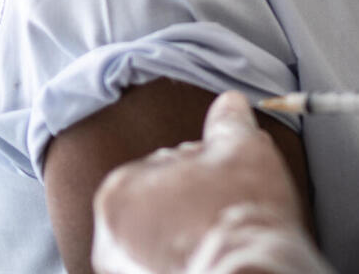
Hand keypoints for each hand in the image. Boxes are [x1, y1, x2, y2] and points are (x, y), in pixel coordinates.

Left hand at [92, 91, 330, 273]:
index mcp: (120, 190)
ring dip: (195, 236)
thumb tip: (229, 102)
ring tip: (225, 236)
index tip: (229, 184)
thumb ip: (229, 121)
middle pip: (165, 206)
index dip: (209, 169)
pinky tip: (217, 256)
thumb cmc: (238, 210)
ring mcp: (129, 272)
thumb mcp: (242, 148)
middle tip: (230, 212)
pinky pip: (173, 266)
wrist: (249, 272)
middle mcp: (109, 239)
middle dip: (196, 206)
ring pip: (170, 241)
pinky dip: (193, 262)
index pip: (170, 164)